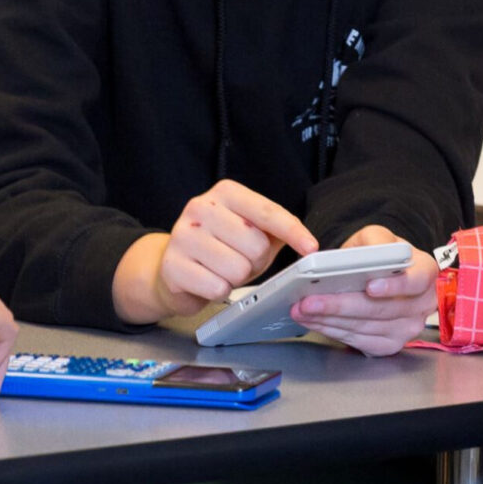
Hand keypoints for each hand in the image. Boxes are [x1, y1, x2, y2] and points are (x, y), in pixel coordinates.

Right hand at [151, 180, 319, 317]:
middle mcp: (201, 207)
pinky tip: (208, 281)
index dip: (293, 231)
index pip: (267, 211)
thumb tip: (307, 244)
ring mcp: (183, 235)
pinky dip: (219, 291)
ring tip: (223, 270)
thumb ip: (276, 231)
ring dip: (237, 278)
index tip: (310, 248)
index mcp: (224, 193)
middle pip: (255, 244)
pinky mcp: (173, 265)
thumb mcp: (250, 232)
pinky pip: (217, 287)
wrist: (172, 269)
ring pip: (238, 269)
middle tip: (242, 261)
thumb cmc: (220, 249)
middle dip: (257, 261)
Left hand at [289, 225, 438, 356]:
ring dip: (330, 320)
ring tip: (302, 310)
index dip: (394, 286)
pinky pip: (359, 341)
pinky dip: (333, 331)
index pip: (416, 281)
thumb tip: (370, 253)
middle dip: (341, 306)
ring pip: (366, 328)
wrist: (381, 277)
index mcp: (425, 273)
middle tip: (309, 301)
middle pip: (382, 310)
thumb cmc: (379, 256)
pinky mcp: (390, 345)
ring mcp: (407, 329)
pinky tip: (314, 322)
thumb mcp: (377, 237)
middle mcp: (422, 305)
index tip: (369, 287)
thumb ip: (375, 241)